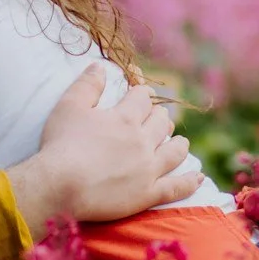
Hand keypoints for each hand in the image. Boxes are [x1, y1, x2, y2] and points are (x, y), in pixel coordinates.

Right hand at [5, 63, 200, 227]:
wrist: (59, 186)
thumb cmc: (61, 144)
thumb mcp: (69, 107)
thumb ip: (87, 85)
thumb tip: (99, 65)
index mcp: (125, 118)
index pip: (142, 98)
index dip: (142, 94)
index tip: (140, 94)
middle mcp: (142, 141)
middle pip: (161, 123)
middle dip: (160, 117)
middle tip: (158, 118)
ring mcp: (148, 169)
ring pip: (174, 152)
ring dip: (179, 144)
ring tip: (180, 142)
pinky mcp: (148, 194)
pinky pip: (176, 187)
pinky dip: (189, 181)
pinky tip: (198, 177)